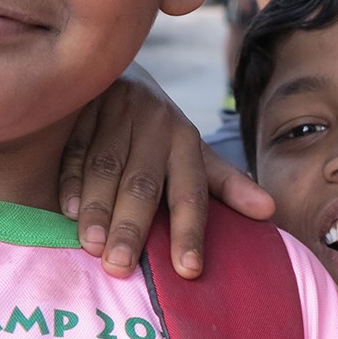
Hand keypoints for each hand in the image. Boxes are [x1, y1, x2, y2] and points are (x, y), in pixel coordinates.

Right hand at [58, 64, 275, 278]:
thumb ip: (226, 183)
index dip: (191, 232)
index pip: (192, 194)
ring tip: (92, 246)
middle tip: (120, 267)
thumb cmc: (160, 129)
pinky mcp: (83, 107)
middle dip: (133, 227)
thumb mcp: (194, 152)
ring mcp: (117, 114)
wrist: (117, 67)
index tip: (189, 270)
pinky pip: (75, 149)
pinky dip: (70, 180)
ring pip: (106, 168)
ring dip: (98, 208)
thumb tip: (270, 210)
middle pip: (144, 185)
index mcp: (187, 142)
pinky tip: (67, 211)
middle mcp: (156, 128)